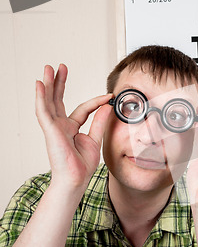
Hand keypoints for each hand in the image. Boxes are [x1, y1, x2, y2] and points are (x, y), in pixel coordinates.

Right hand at [35, 64, 111, 189]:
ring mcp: (54, 128)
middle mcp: (61, 126)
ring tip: (48, 68)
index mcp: (72, 128)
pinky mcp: (50, 131)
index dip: (96, 101)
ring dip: (48, 84)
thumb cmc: (82, 165)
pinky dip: (41, 97)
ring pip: (49, 101)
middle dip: (59, 83)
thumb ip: (100, 122)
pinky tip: (39, 84)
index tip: (109, 95)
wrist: (76, 179)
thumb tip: (107, 106)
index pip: (83, 109)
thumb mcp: (96, 139)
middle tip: (60, 67)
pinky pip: (43, 111)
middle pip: (58, 99)